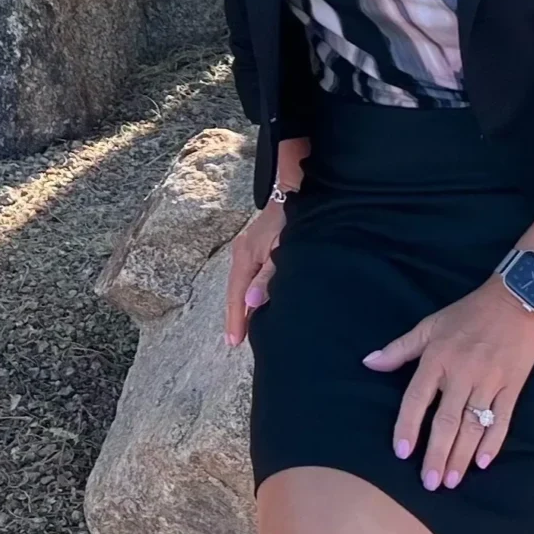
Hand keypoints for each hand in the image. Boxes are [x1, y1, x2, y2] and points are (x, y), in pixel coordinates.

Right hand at [224, 199, 286, 346]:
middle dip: (237, 315)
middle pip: (236, 290)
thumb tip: (251, 303)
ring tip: (244, 327)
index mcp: (245, 255)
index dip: (236, 319)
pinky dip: (250, 290)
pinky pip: (250, 274)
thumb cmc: (292, 220)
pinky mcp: (258, 245)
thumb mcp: (282, 251)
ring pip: (243, 283)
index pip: (236, 294)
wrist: (299, 191)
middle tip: (237, 341)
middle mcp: (242, 252)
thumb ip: (268, 277)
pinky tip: (254, 301)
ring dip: (244, 304)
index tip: (234, 342)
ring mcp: (249, 247)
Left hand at [363, 278, 533, 489]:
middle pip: (446, 420)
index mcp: (438, 357)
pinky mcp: (512, 385)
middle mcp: (462, 372)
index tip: (402, 453)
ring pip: (472, 425)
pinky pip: (502, 419)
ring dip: (461, 455)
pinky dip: (493, 442)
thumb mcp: (430, 324)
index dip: (408, 426)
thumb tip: (368, 363)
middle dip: (437, 453)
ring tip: (451, 480)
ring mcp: (489, 380)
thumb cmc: (469, 313)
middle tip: (430, 483)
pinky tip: (483, 462)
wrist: (517, 298)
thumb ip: (400, 348)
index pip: (418, 398)